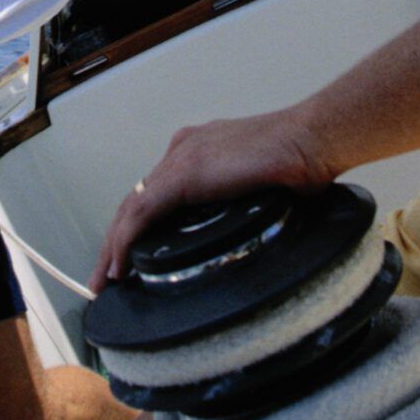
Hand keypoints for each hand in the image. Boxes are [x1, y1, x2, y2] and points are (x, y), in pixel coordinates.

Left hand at [92, 107, 335, 290]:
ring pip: (132, 208)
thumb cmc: (301, 161)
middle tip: (106, 277)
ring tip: (106, 280)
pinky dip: (126, 241)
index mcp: (199, 150)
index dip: (137, 227)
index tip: (130, 256)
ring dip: (114, 246)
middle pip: (136, 201)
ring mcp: (181, 158)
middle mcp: (183, 150)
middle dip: (117, 240)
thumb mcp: (261, 188)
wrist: (313, 139)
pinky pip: (142, 212)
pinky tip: (121, 264)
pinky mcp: (185, 173)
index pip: (155, 194)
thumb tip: (246, 236)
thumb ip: (242, 204)